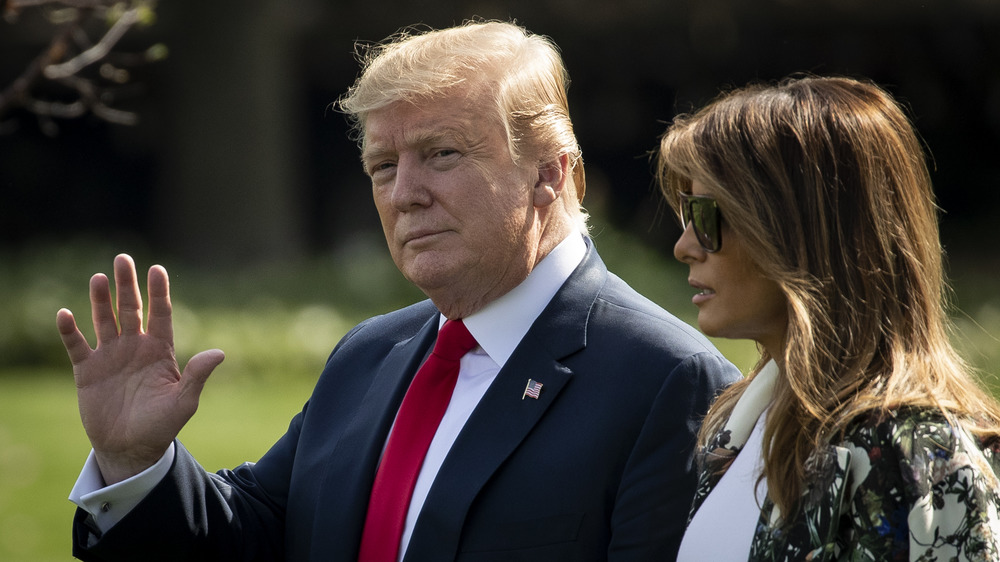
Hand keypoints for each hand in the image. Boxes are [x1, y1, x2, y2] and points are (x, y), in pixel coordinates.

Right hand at [57, 254, 224, 484]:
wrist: (131, 448)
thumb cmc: (162, 425)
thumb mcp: (184, 401)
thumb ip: (198, 375)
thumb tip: (220, 352)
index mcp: (160, 350)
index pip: (161, 314)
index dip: (159, 292)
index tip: (157, 269)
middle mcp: (135, 347)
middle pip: (131, 309)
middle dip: (127, 285)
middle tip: (123, 258)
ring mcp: (110, 356)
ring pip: (104, 320)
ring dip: (100, 300)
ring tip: (99, 278)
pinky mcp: (87, 370)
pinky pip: (76, 345)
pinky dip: (70, 331)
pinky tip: (65, 314)